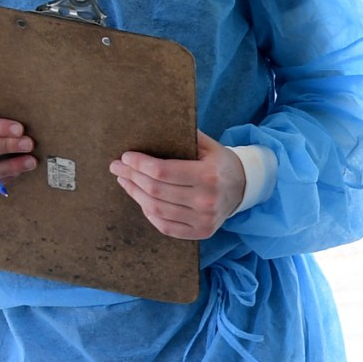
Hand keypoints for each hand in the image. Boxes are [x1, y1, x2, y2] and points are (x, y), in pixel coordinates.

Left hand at [111, 132, 246, 240]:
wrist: (244, 187)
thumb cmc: (220, 162)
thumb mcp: (207, 145)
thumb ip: (183, 137)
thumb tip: (149, 129)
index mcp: (209, 175)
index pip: (162, 171)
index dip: (139, 164)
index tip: (125, 157)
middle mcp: (207, 200)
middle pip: (155, 190)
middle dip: (131, 176)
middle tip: (117, 167)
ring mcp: (204, 219)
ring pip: (156, 209)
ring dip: (135, 194)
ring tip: (125, 181)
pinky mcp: (202, 232)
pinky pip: (166, 226)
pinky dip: (149, 213)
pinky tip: (141, 200)